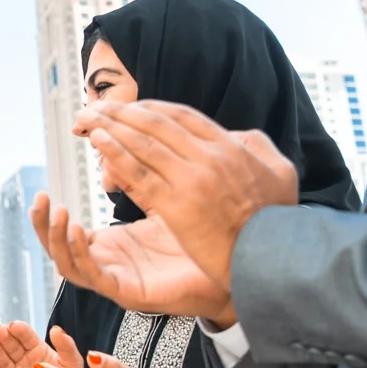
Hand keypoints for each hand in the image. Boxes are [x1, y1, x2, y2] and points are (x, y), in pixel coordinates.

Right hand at [0, 321, 71, 367]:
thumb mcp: (72, 365)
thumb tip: (56, 329)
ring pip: (1, 363)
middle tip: (0, 331)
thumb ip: (67, 347)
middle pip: (10, 348)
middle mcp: (22, 362)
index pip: (26, 337)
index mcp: (36, 351)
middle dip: (4, 338)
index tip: (14, 326)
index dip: (20, 331)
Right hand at [30, 193, 234, 322]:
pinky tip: (76, 230)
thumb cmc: (204, 240)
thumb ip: (139, 179)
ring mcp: (118, 279)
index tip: (41, 190)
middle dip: (42, 225)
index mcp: (113, 247)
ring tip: (55, 211)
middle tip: (39, 199)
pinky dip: (80, 254)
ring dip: (55, 239)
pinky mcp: (130, 292)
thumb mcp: (163, 201)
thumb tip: (117, 146)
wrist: (238, 269)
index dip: (50, 215)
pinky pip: (94, 277)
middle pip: (60, 250)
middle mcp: (110, 264)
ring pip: (68, 265)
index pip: (68, 232)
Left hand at [73, 100, 297, 287]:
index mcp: (230, 147)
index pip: (182, 115)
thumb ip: (257, 147)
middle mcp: (209, 157)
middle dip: (120, 112)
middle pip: (155, 123)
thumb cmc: (276, 223)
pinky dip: (115, 154)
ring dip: (109, 127)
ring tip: (86, 119)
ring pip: (142, 143)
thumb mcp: (280, 173)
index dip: (150, 108)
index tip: (129, 108)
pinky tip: (97, 142)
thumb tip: (238, 134)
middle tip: (95, 108)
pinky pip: (139, 174)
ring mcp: (192, 180)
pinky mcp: (176, 206)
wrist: (273, 259)